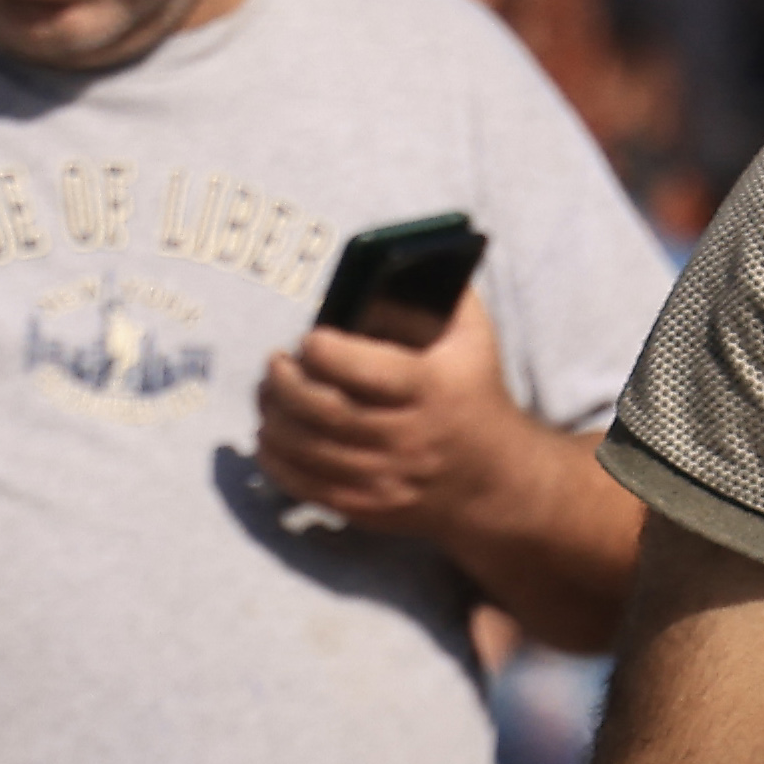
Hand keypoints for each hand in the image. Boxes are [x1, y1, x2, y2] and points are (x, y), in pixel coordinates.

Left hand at [253, 284, 535, 540]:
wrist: (496, 482)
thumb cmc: (476, 393)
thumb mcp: (475, 338)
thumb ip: (443, 291)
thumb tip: (395, 257)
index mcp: (431, 390)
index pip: (362, 371)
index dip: (321, 350)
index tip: (309, 338)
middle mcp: (409, 438)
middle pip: (326, 412)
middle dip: (285, 384)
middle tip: (274, 364)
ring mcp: (388, 478)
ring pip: (310, 451)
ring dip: (275, 420)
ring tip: (268, 396)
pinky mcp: (371, 507)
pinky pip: (309, 488)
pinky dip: (277, 463)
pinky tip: (269, 437)